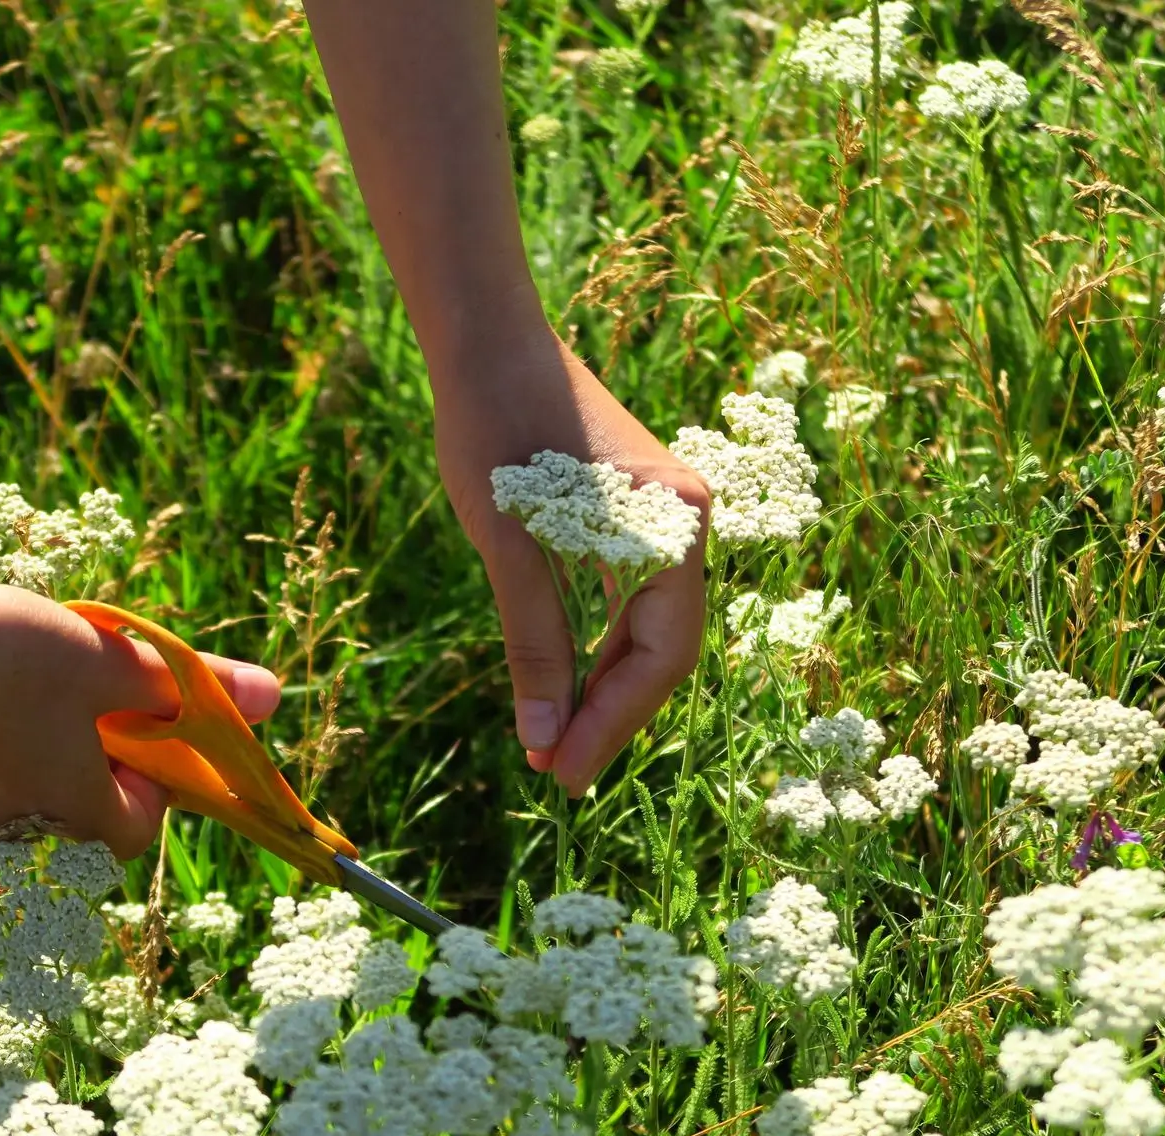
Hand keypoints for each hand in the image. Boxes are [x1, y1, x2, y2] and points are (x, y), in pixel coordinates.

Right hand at [0, 581, 280, 858]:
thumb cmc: (4, 651)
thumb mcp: (110, 661)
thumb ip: (186, 685)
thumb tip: (272, 695)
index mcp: (68, 805)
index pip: (136, 832)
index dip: (158, 788)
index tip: (150, 732)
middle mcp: (14, 818)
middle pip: (84, 810)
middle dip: (106, 759)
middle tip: (100, 696)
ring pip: (33, 784)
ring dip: (54, 740)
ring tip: (42, 676)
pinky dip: (4, 730)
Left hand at [432, 325, 709, 795]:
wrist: (482, 334)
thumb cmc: (492, 425)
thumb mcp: (508, 543)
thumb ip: (534, 639)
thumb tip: (544, 736)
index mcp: (673, 525)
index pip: (663, 655)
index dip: (615, 723)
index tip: (563, 772)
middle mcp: (682, 520)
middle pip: (663, 648)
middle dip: (611, 714)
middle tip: (554, 771)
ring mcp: (659, 515)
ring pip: (644, 628)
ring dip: (601, 686)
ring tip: (552, 739)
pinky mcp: (627, 511)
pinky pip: (625, 597)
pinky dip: (594, 644)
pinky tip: (559, 679)